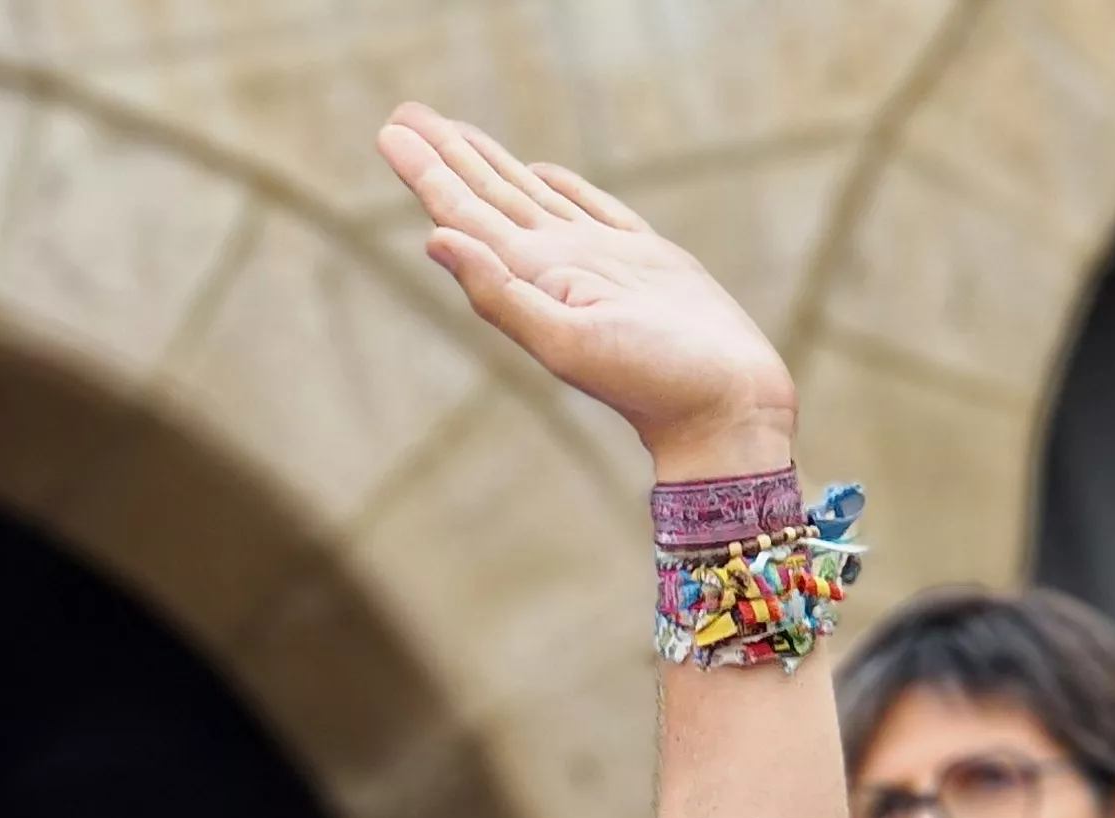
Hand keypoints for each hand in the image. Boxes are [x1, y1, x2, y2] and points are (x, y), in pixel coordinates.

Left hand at [375, 104, 791, 473]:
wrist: (724, 407)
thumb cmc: (651, 381)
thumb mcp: (565, 341)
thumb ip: (497, 293)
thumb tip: (433, 240)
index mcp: (530, 277)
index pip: (463, 213)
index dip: (427, 171)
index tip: (390, 130)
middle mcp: (555, 265)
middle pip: (487, 196)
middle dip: (446, 154)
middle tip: (405, 111)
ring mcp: (599, 261)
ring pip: (532, 196)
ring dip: (491, 164)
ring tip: (455, 131)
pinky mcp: (647, 260)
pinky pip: (593, 208)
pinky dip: (563, 186)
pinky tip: (540, 172)